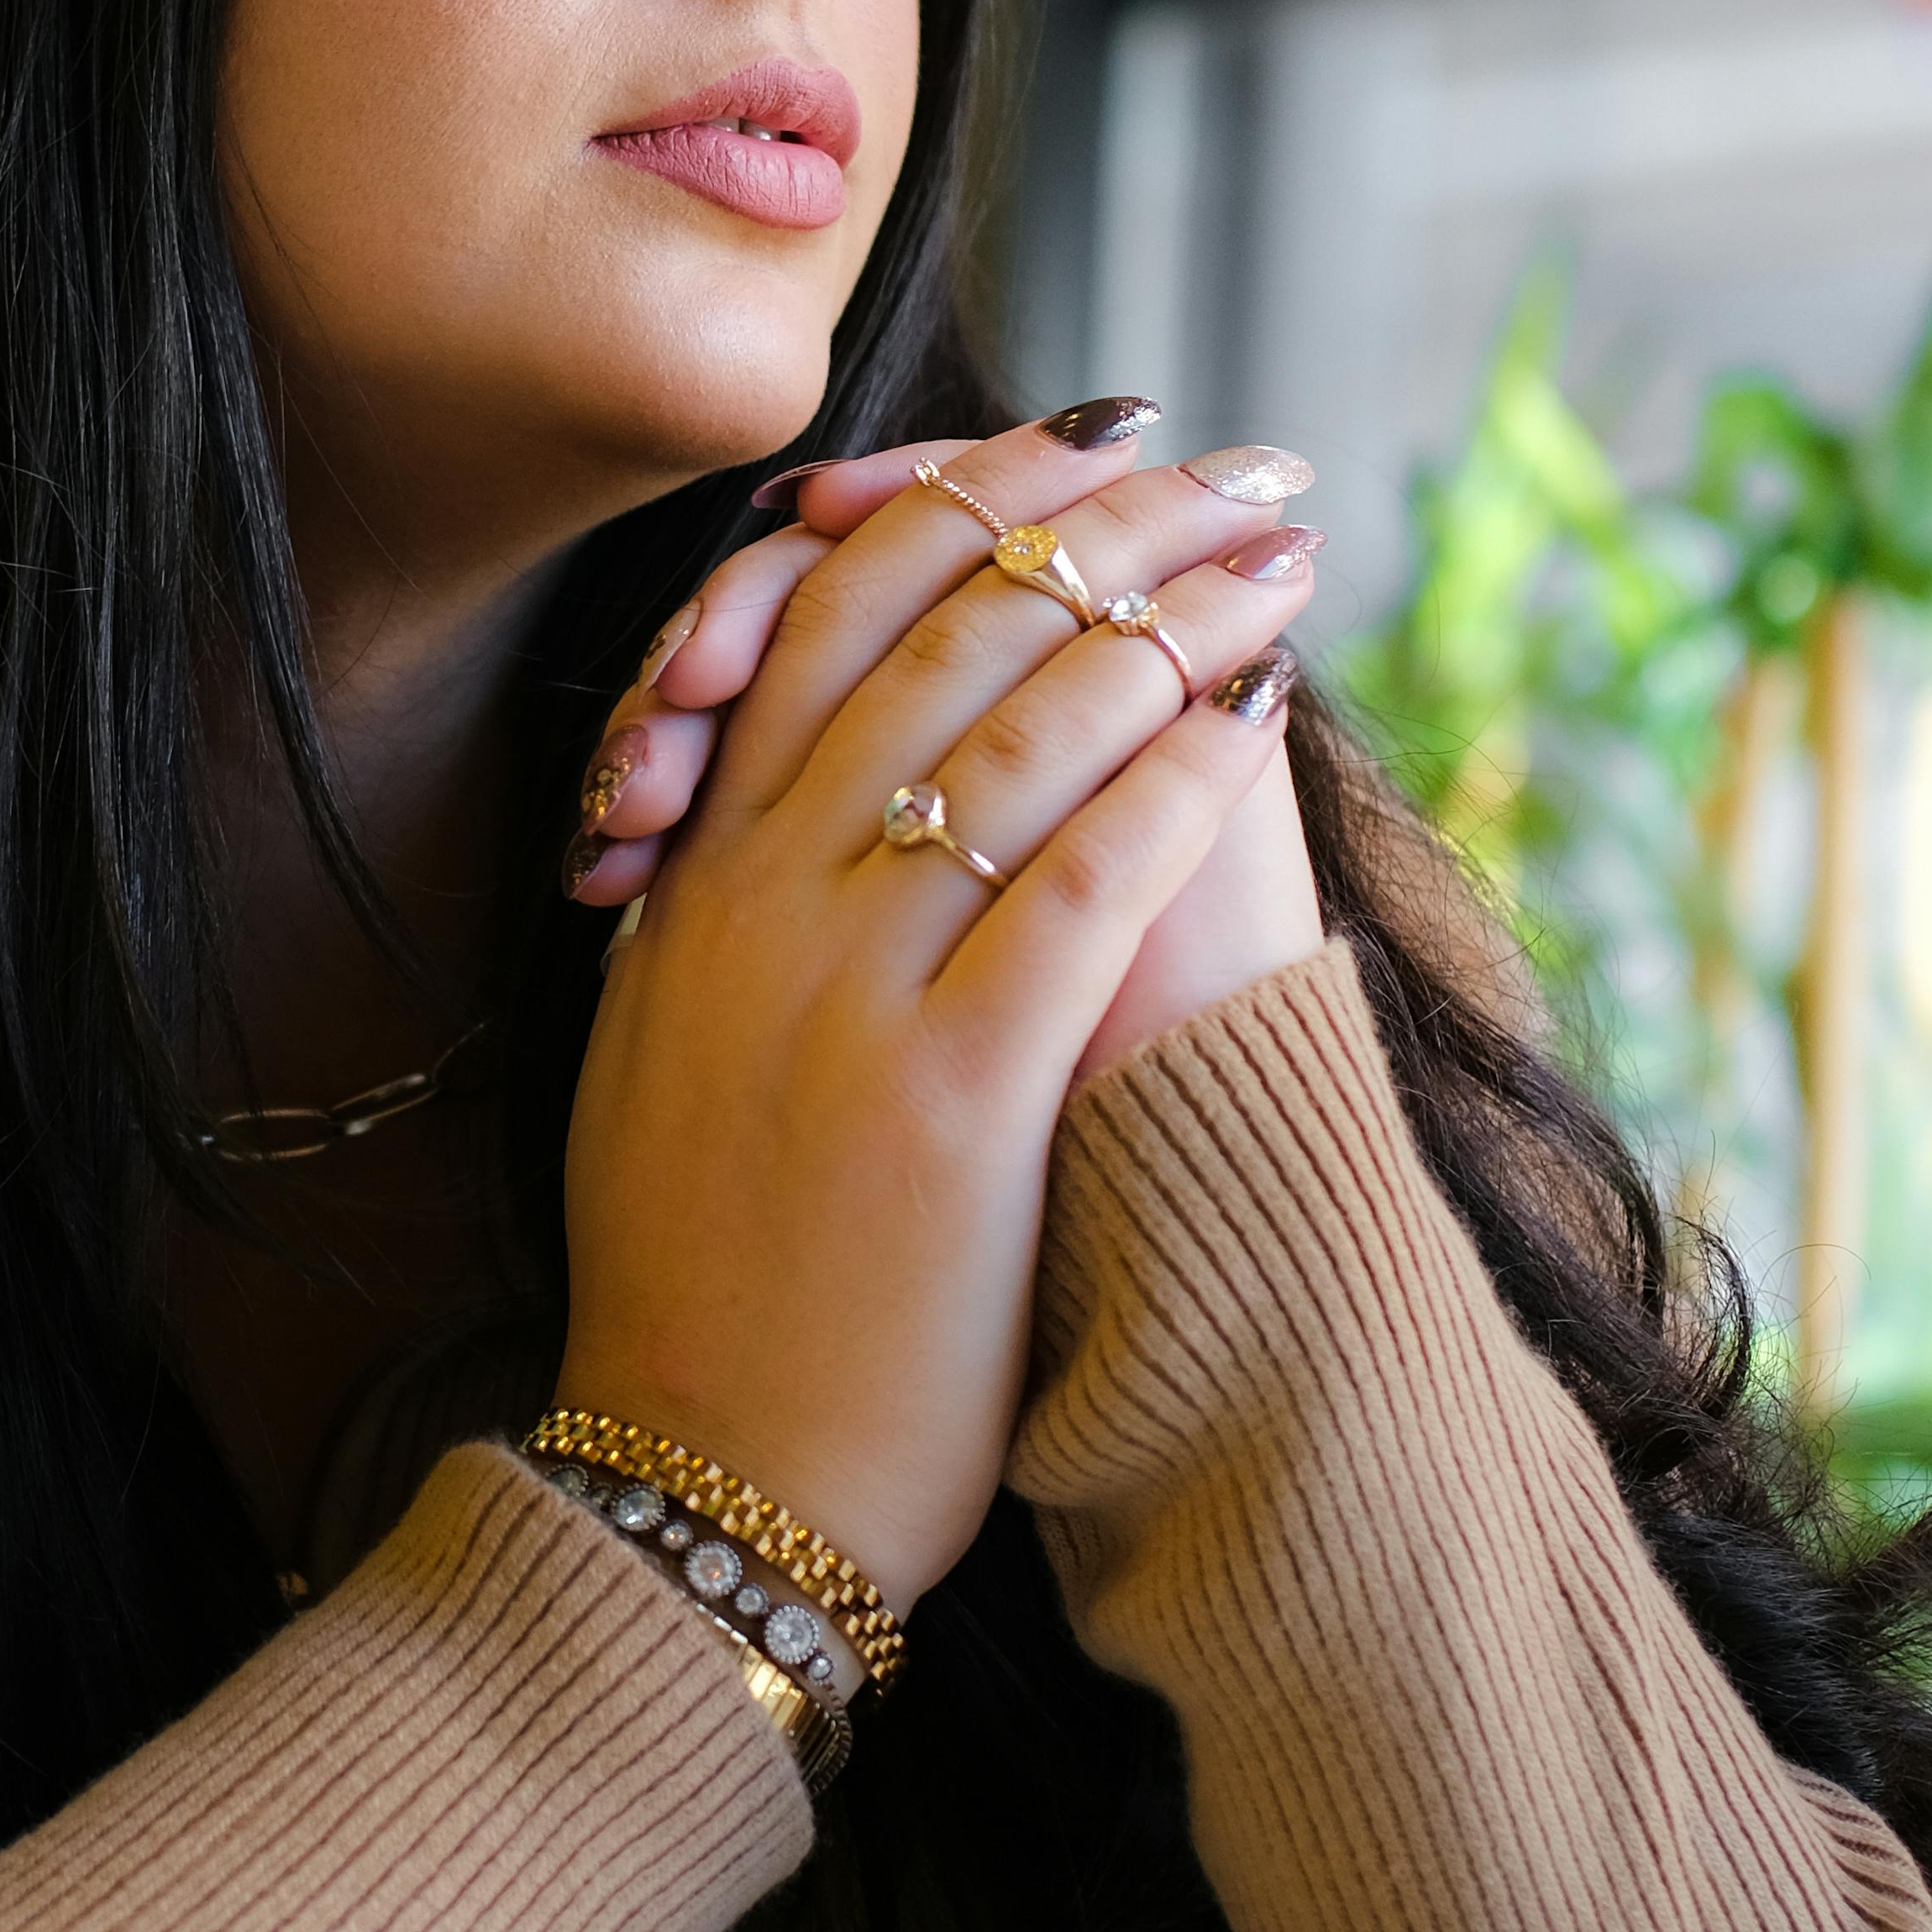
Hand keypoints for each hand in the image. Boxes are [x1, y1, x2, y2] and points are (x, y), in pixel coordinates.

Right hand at [554, 422, 1321, 1609]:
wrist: (703, 1481)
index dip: (967, 505)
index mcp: (696, 886)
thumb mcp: (656, 1055)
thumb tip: (740, 802)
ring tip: (1275, 558)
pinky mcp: (950, 1092)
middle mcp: (762, 905)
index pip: (826, 618)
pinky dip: (1170, 781)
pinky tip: (1255, 714)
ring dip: (1167, 622)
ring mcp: (849, 991)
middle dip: (1102, 529)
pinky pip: (1075, 886)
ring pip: (1017, 735)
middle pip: (939, 637)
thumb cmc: (703, 1281)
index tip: (1087, 450)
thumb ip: (701, 919)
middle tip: (1227, 466)